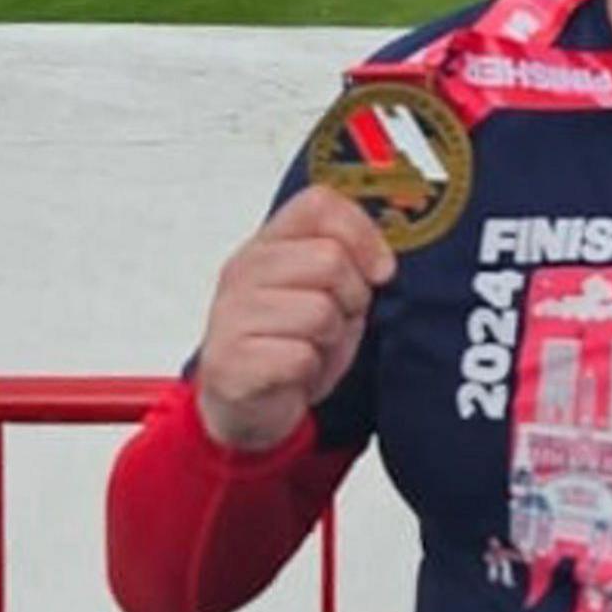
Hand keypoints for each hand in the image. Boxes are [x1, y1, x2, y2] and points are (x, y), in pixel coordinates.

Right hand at [193, 184, 395, 451]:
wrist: (247, 406)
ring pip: (320, 311)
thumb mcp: (326, 292)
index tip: (377, 269)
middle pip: (329, 259)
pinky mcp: (231, 361)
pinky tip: (295, 372)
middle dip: (351, 297)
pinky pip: (301, 356)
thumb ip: (348, 262)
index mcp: (268, 244)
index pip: (319, 204)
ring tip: (312, 347)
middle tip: (336, 320)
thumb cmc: (291, 343)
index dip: (362, 233)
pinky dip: (311, 370)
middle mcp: (244, 271)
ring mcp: (232, 314)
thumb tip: (380, 264)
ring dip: (331, 338)